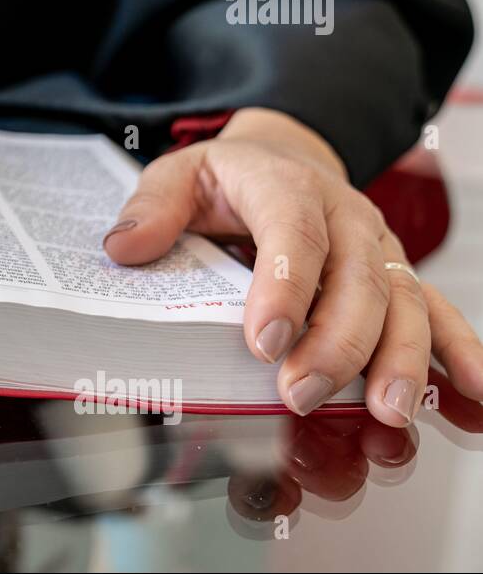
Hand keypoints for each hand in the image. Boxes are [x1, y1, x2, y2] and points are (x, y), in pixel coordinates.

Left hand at [104, 107, 482, 426]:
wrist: (284, 158)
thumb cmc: (228, 179)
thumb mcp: (180, 175)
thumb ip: (153, 207)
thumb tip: (126, 247)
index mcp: (287, 187)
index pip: (293, 235)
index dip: (284, 289)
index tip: (263, 341)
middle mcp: (347, 217)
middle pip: (356, 282)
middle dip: (334, 345)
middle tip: (300, 394)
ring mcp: (378, 250)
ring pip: (404, 304)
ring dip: (400, 362)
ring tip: (386, 414)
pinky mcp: (396, 278)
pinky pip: (438, 313)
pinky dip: (461, 355)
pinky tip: (475, 396)